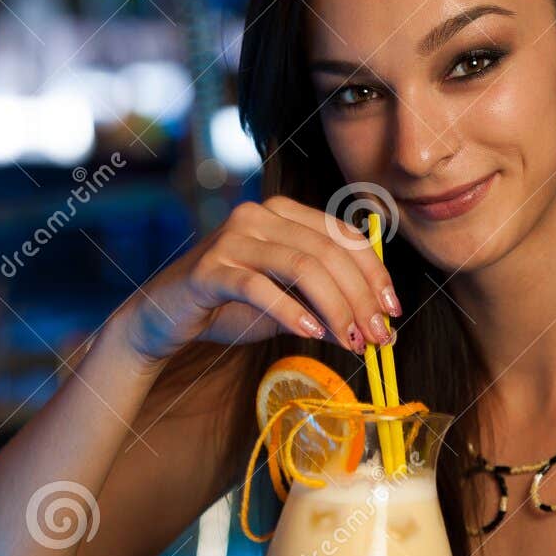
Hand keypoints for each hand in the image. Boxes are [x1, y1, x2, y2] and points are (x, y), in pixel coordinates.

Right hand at [117, 195, 401, 364]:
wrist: (163, 318)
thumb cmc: (228, 308)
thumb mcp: (287, 307)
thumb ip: (326, 309)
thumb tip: (375, 329)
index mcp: (282, 213)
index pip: (343, 236)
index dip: (374, 273)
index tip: (392, 311)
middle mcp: (259, 215)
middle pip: (328, 251)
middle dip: (360, 297)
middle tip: (376, 337)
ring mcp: (232, 238)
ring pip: (301, 266)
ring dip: (334, 307)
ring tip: (350, 341)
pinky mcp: (210, 268)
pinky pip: (259, 287)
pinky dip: (290, 311)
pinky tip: (310, 333)